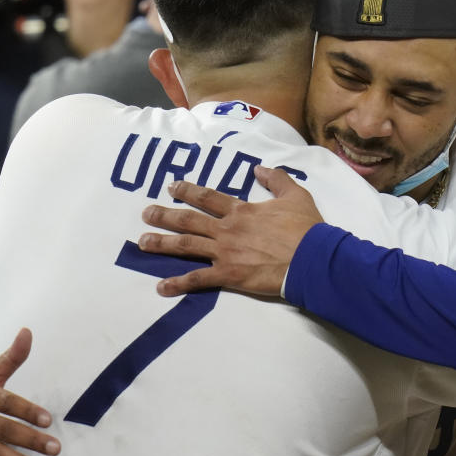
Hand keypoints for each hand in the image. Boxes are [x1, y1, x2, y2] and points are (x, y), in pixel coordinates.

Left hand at [139, 166, 323, 295]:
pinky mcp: (229, 275)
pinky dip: (178, 283)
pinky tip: (161, 287)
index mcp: (241, 210)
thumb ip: (276, 179)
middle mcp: (227, 229)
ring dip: (162, 243)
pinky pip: (198, 279)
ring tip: (142, 242)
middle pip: (189, 220)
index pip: (207, 197)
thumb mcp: (296, 194)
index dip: (188, 191)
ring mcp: (225, 252)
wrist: (312, 258)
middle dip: (164, 216)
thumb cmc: (306, 228)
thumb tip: (260, 169)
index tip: (172, 187)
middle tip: (145, 214)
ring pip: (186, 245)